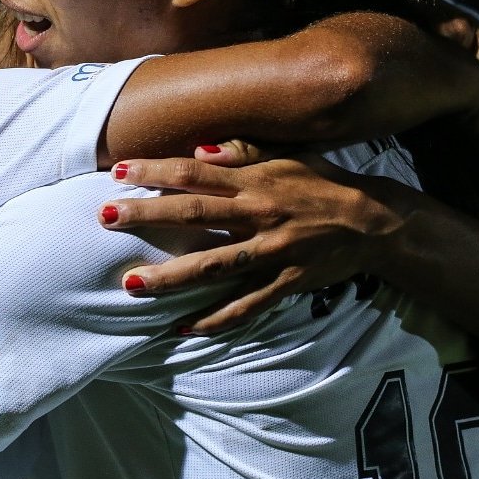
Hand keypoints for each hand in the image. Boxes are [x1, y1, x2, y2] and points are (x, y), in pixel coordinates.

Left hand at [101, 150, 414, 332]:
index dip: (155, 171)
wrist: (374, 222)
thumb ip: (243, 151)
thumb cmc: (323, 182)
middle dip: (147, 216)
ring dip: (170, 276)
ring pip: (212, 265)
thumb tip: (199, 151)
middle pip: (193, 213)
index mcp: (255, 181)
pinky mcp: (284, 284)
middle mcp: (258, 215)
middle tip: (104, 217)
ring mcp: (271, 253)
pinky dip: (215, 319)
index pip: (195, 173)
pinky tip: (182, 328)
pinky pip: (246, 306)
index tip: (118, 172)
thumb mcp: (288, 155)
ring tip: (131, 284)